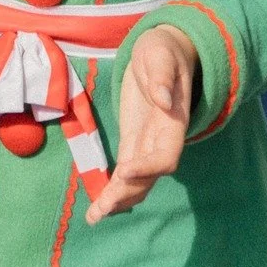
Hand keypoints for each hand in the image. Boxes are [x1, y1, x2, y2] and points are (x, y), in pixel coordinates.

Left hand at [86, 25, 197, 224]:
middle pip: (149, 176)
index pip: (166, 155)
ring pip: (138, 181)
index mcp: (172, 121)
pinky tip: (97, 207)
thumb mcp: (159, 53)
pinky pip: (126, 172)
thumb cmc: (162, 50)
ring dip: (118, 200)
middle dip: (127, 193)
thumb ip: (161, 74)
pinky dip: (113, 190)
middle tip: (102, 209)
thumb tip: (163, 99)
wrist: (163, 51)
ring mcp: (148, 143)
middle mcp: (163, 139)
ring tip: (94, 217)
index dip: (148, 167)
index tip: (124, 171)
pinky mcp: (134, 141)